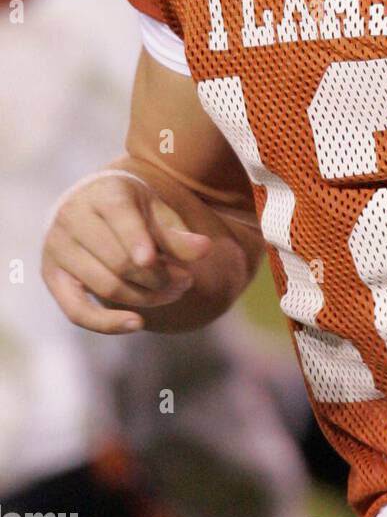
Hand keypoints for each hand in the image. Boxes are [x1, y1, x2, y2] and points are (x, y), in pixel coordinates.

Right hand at [42, 173, 211, 334]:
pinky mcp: (52, 276)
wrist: (92, 206)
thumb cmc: (131, 210)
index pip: (119, 217)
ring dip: (145, 297)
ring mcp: (57, 248)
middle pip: (118, 261)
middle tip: (187, 280)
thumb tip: (205, 250)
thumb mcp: (155, 212)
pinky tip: (137, 324)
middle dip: (158, 277)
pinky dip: (107, 323)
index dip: (135, 240)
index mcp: (102, 193)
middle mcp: (72, 217)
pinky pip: (76, 311)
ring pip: (106, 286)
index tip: (151, 261)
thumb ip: (176, 234)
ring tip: (174, 292)